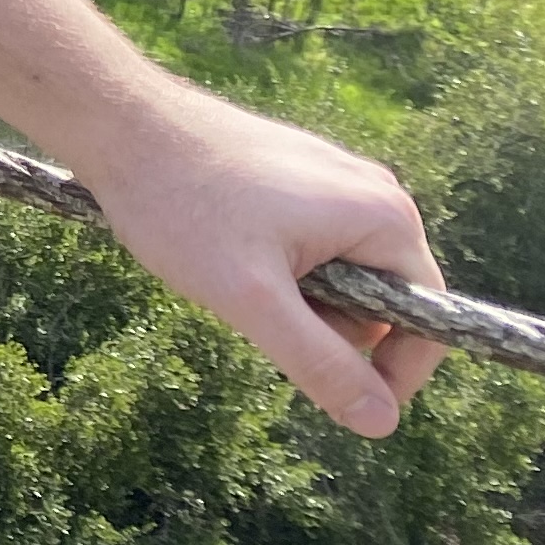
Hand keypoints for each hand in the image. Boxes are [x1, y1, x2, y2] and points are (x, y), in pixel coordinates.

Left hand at [74, 76, 447, 433]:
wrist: (117, 122)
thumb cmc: (180, 204)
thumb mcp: (252, 299)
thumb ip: (320, 361)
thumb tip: (382, 422)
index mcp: (385, 217)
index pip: (427, 319)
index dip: (395, 372)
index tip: (343, 401)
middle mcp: (373, 192)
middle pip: (379, 300)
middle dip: (325, 324)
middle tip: (255, 305)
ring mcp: (333, 179)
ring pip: (338, 276)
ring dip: (294, 297)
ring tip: (231, 271)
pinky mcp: (296, 175)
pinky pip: (308, 246)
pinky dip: (273, 267)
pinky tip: (221, 248)